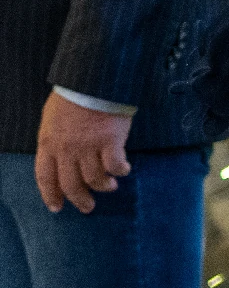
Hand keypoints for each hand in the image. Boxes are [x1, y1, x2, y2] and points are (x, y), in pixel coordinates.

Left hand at [35, 93, 132, 213]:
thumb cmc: (72, 96)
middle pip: (71, 184)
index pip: (46, 177)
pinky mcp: (110, 141)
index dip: (51, 195)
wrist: (91, 80)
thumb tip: (60, 156)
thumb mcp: (51, 119)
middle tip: (88, 207)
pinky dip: (120, 171)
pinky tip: (125, 170)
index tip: (57, 207)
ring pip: (94, 179)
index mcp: (48, 144)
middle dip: (80, 199)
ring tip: (110, 187)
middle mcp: (67, 150)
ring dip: (103, 187)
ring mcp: (89, 146)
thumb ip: (54, 139)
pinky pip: (115, 166)